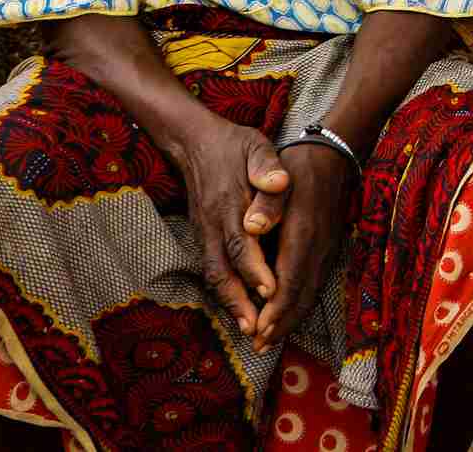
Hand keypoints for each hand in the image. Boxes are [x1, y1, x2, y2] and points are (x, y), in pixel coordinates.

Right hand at [168, 115, 290, 341]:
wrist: (193, 142)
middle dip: (239, 301)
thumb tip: (279, 182)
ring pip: (214, 274)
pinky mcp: (203, 236)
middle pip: (222, 268)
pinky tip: (239, 308)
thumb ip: (266, 165)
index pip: (241, 242)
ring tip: (248, 329)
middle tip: (257, 328)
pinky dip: (224, 292)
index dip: (254, 269)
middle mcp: (213, 223)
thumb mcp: (255, 145)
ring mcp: (204, 232)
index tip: (270, 291)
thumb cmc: (233, 145)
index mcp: (229, 202)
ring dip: (230, 303)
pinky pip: (212, 269)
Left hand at [250, 143, 355, 350]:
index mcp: (303, 235)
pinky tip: (290, 313)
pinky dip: (301, 304)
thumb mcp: (280, 176)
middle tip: (260, 346)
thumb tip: (251, 228)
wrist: (336, 155)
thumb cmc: (300, 166)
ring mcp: (328, 250)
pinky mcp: (330, 249)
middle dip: (281, 324)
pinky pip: (316, 285)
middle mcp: (319, 249)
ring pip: (311, 293)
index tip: (257, 332)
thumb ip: (266, 204)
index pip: (289, 283)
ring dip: (292, 319)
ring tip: (271, 338)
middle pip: (302, 297)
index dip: (274, 311)